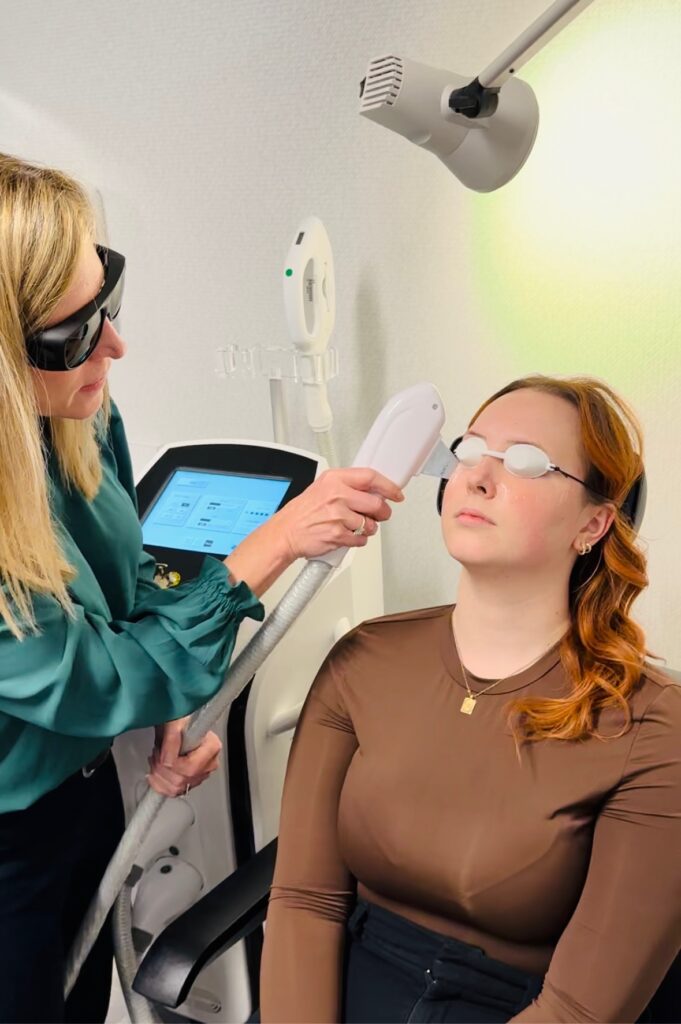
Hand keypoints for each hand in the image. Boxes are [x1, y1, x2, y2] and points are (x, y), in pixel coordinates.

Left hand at [147, 716, 221, 796]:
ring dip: (158, 775)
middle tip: (156, 753)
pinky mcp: (189, 780)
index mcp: (211, 747)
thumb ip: (172, 739)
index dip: (172, 764)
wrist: (174, 722)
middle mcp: (208, 762)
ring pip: (175, 789)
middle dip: (161, 768)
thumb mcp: (174, 722)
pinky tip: (156, 771)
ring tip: (156, 759)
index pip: (190, 767)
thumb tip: (167, 760)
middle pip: (182, 780)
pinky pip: (172, 792)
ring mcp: (199, 773)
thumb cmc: (178, 718)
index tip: (161, 752)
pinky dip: (158, 784)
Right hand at [274, 467, 403, 560]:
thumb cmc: (302, 512)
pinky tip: (347, 535)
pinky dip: (358, 540)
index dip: (388, 486)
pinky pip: (361, 540)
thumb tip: (373, 491)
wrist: (285, 533)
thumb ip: (347, 486)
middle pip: (376, 503)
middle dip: (383, 512)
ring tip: (355, 527)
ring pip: (370, 524)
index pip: (371, 477)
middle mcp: (337, 495)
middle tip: (380, 515)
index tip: (396, 493)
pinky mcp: (338, 535)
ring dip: (368, 528)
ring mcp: (338, 516)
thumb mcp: (322, 488)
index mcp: (334, 479)